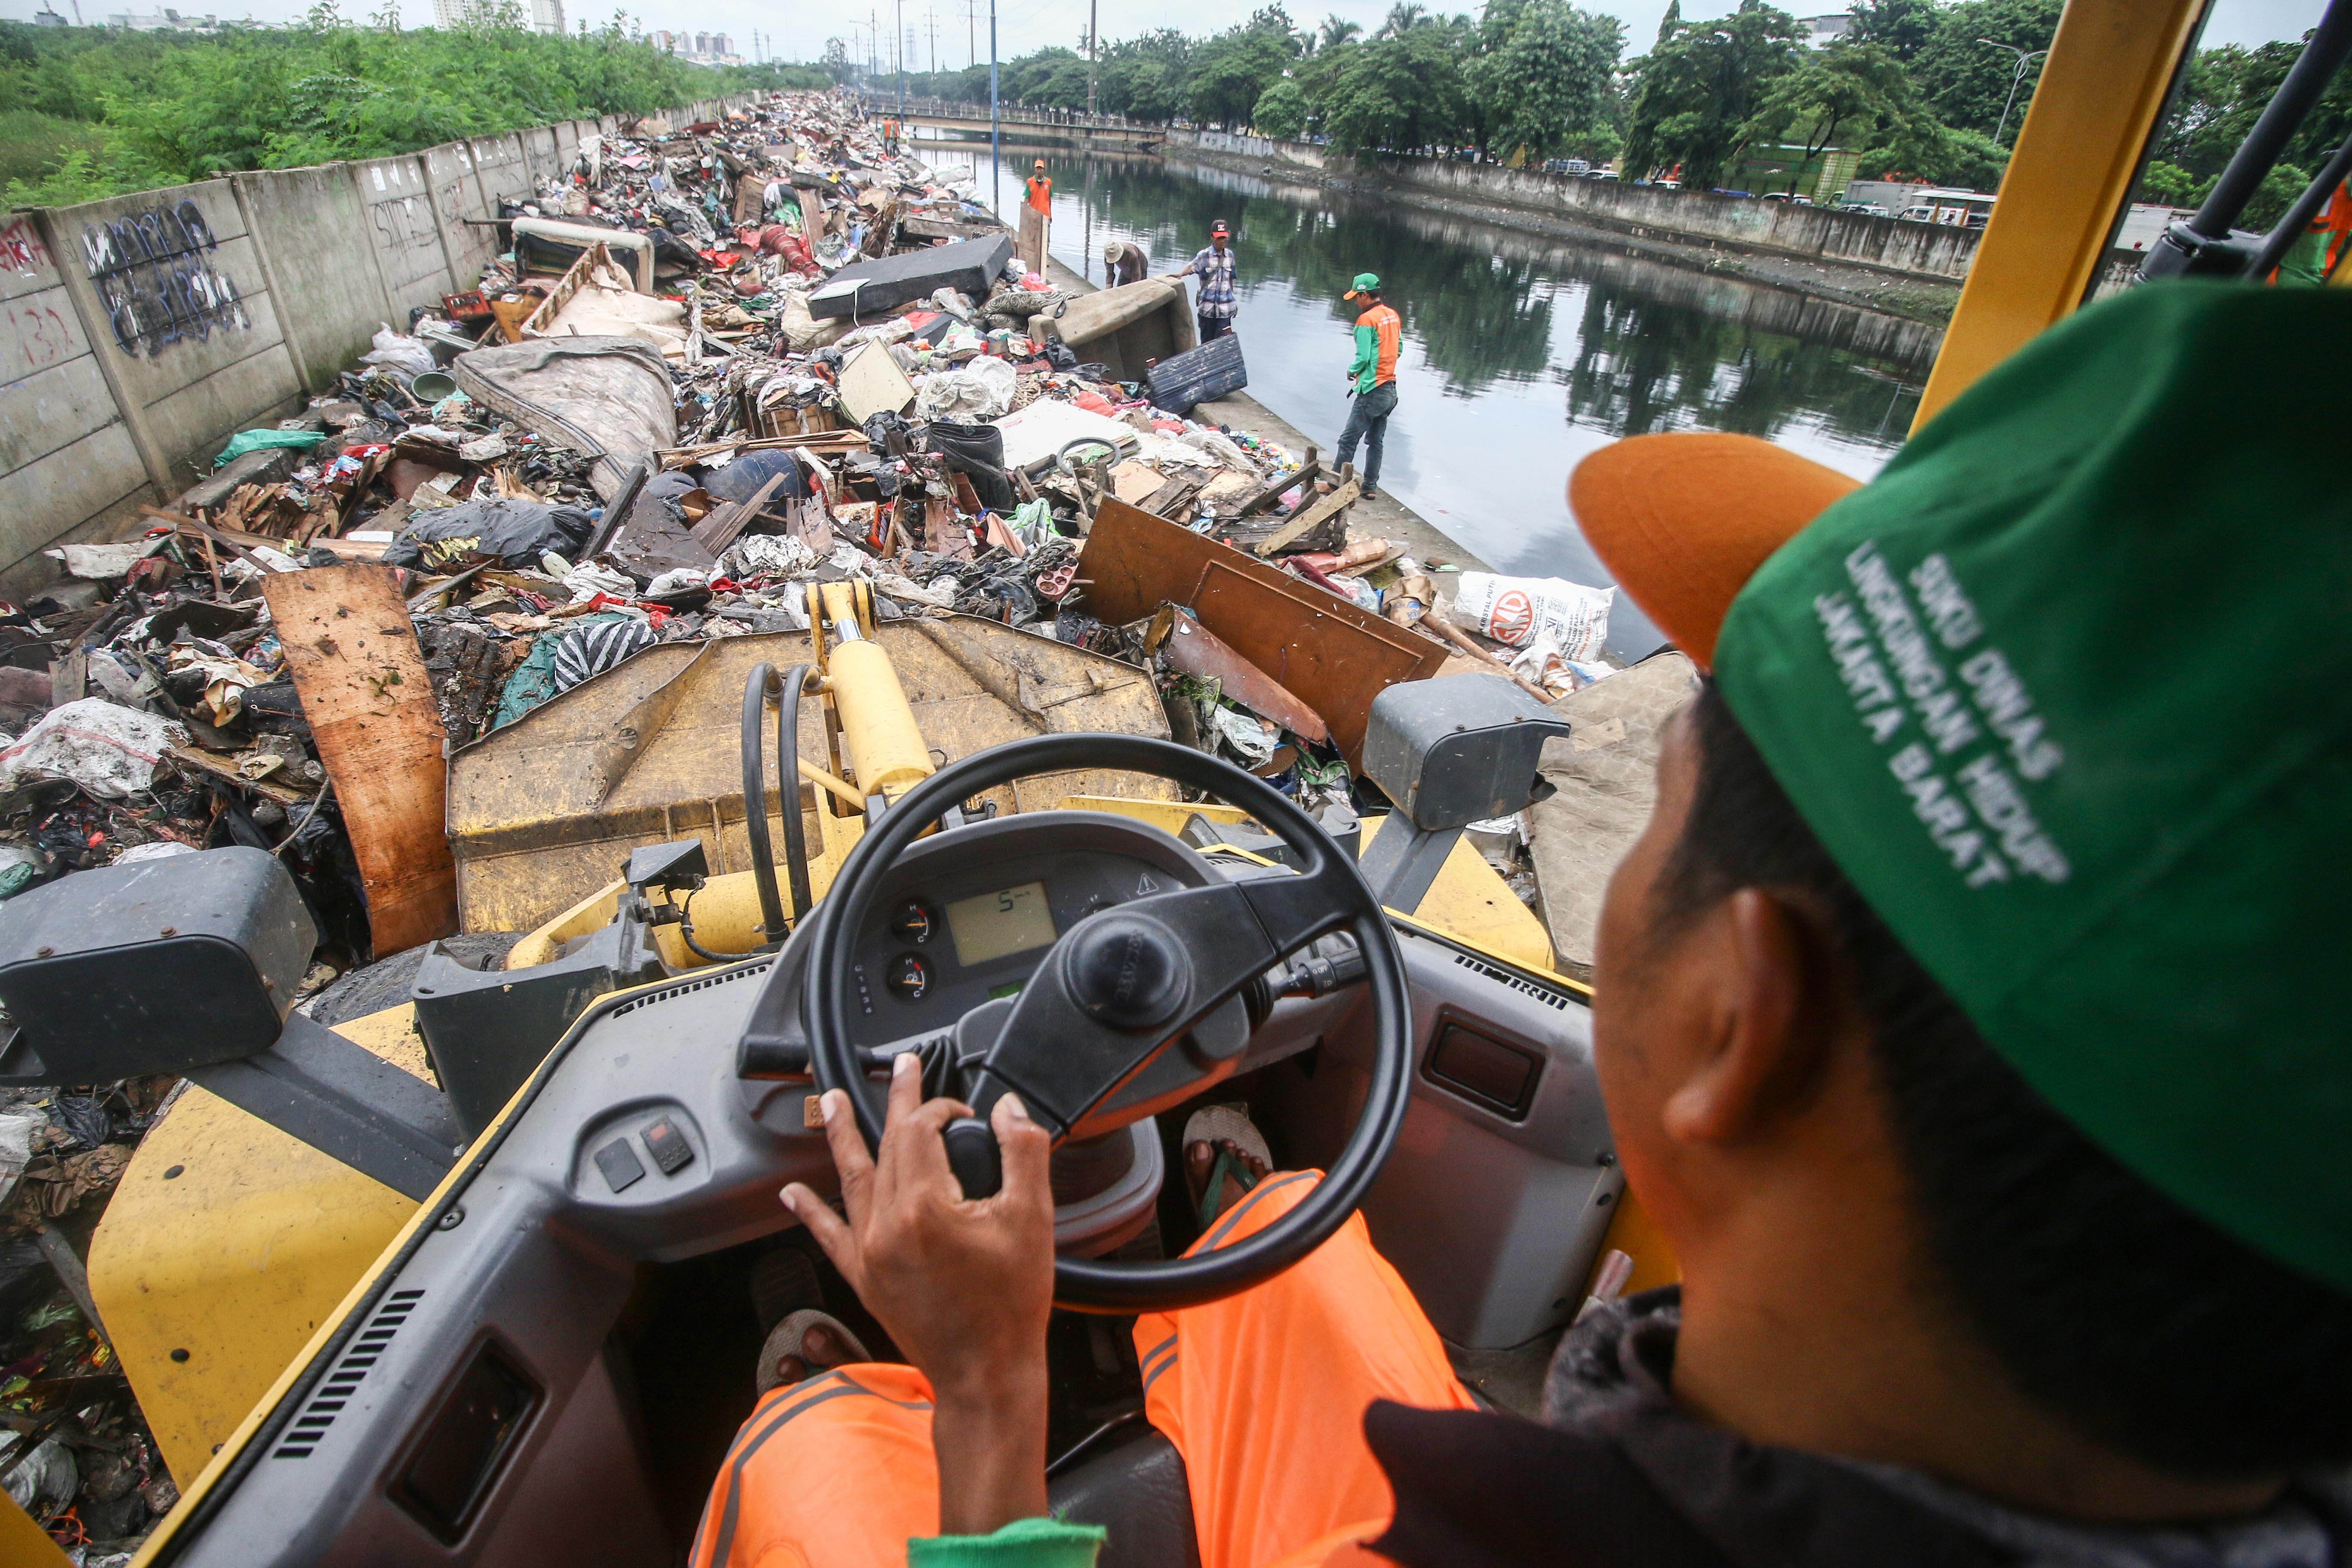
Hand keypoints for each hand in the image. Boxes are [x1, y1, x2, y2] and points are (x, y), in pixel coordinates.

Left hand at [783, 1056, 1055, 1533]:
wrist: (987, 1374)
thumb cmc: (1012, 1305)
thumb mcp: (1033, 1219)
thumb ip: (1023, 1153)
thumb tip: (1008, 1109)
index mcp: (925, 1207)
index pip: (922, 1131)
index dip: (944, 1108)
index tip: (968, 1112)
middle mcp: (886, 1225)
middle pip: (887, 1144)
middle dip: (897, 1102)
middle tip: (901, 1067)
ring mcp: (869, 1252)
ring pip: (850, 1178)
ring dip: (841, 1136)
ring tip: (830, 1102)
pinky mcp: (862, 1277)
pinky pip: (829, 1235)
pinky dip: (810, 1212)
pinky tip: (792, 1194)